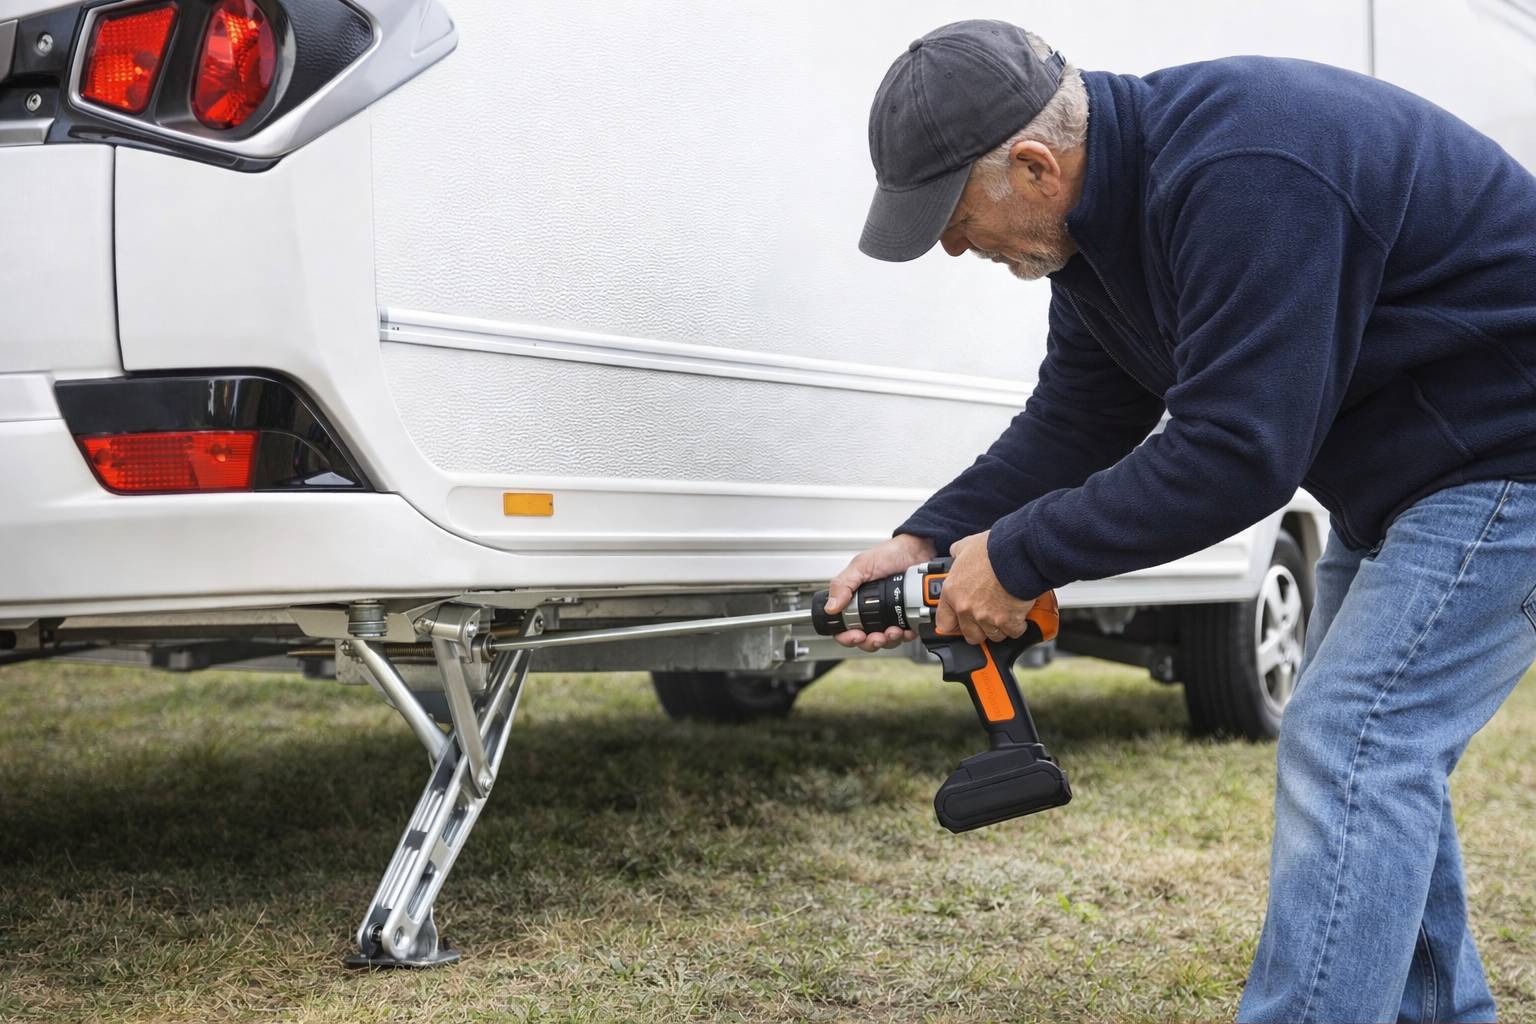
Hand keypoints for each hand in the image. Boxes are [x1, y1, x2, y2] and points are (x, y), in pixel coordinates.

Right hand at [824, 533, 935, 652]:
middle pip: (865, 639)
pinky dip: (905, 636)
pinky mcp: (907, 617)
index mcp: (856, 600)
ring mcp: (890, 615)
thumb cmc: (890, 554)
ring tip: (893, 630)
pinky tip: (906, 629)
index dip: (847, 637)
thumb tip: (831, 607)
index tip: (855, 635)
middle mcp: (872, 610)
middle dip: (870, 642)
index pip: (844, 627)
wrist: (918, 549)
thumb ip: (843, 585)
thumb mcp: (861, 566)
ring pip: (885, 640)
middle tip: (877, 637)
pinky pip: (904, 635)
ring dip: (888, 640)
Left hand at [936, 531, 1036, 645]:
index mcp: (952, 592)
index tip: (959, 623)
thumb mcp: (966, 545)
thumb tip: (956, 553)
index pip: (944, 622)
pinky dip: (1018, 625)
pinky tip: (1019, 614)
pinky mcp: (1008, 621)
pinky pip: (1013, 632)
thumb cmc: (994, 548)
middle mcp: (966, 608)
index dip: (953, 624)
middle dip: (980, 630)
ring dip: (1000, 627)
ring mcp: (986, 617)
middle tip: (988, 618)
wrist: (1018, 553)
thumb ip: (958, 553)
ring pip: (994, 635)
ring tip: (1005, 612)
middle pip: (971, 635)